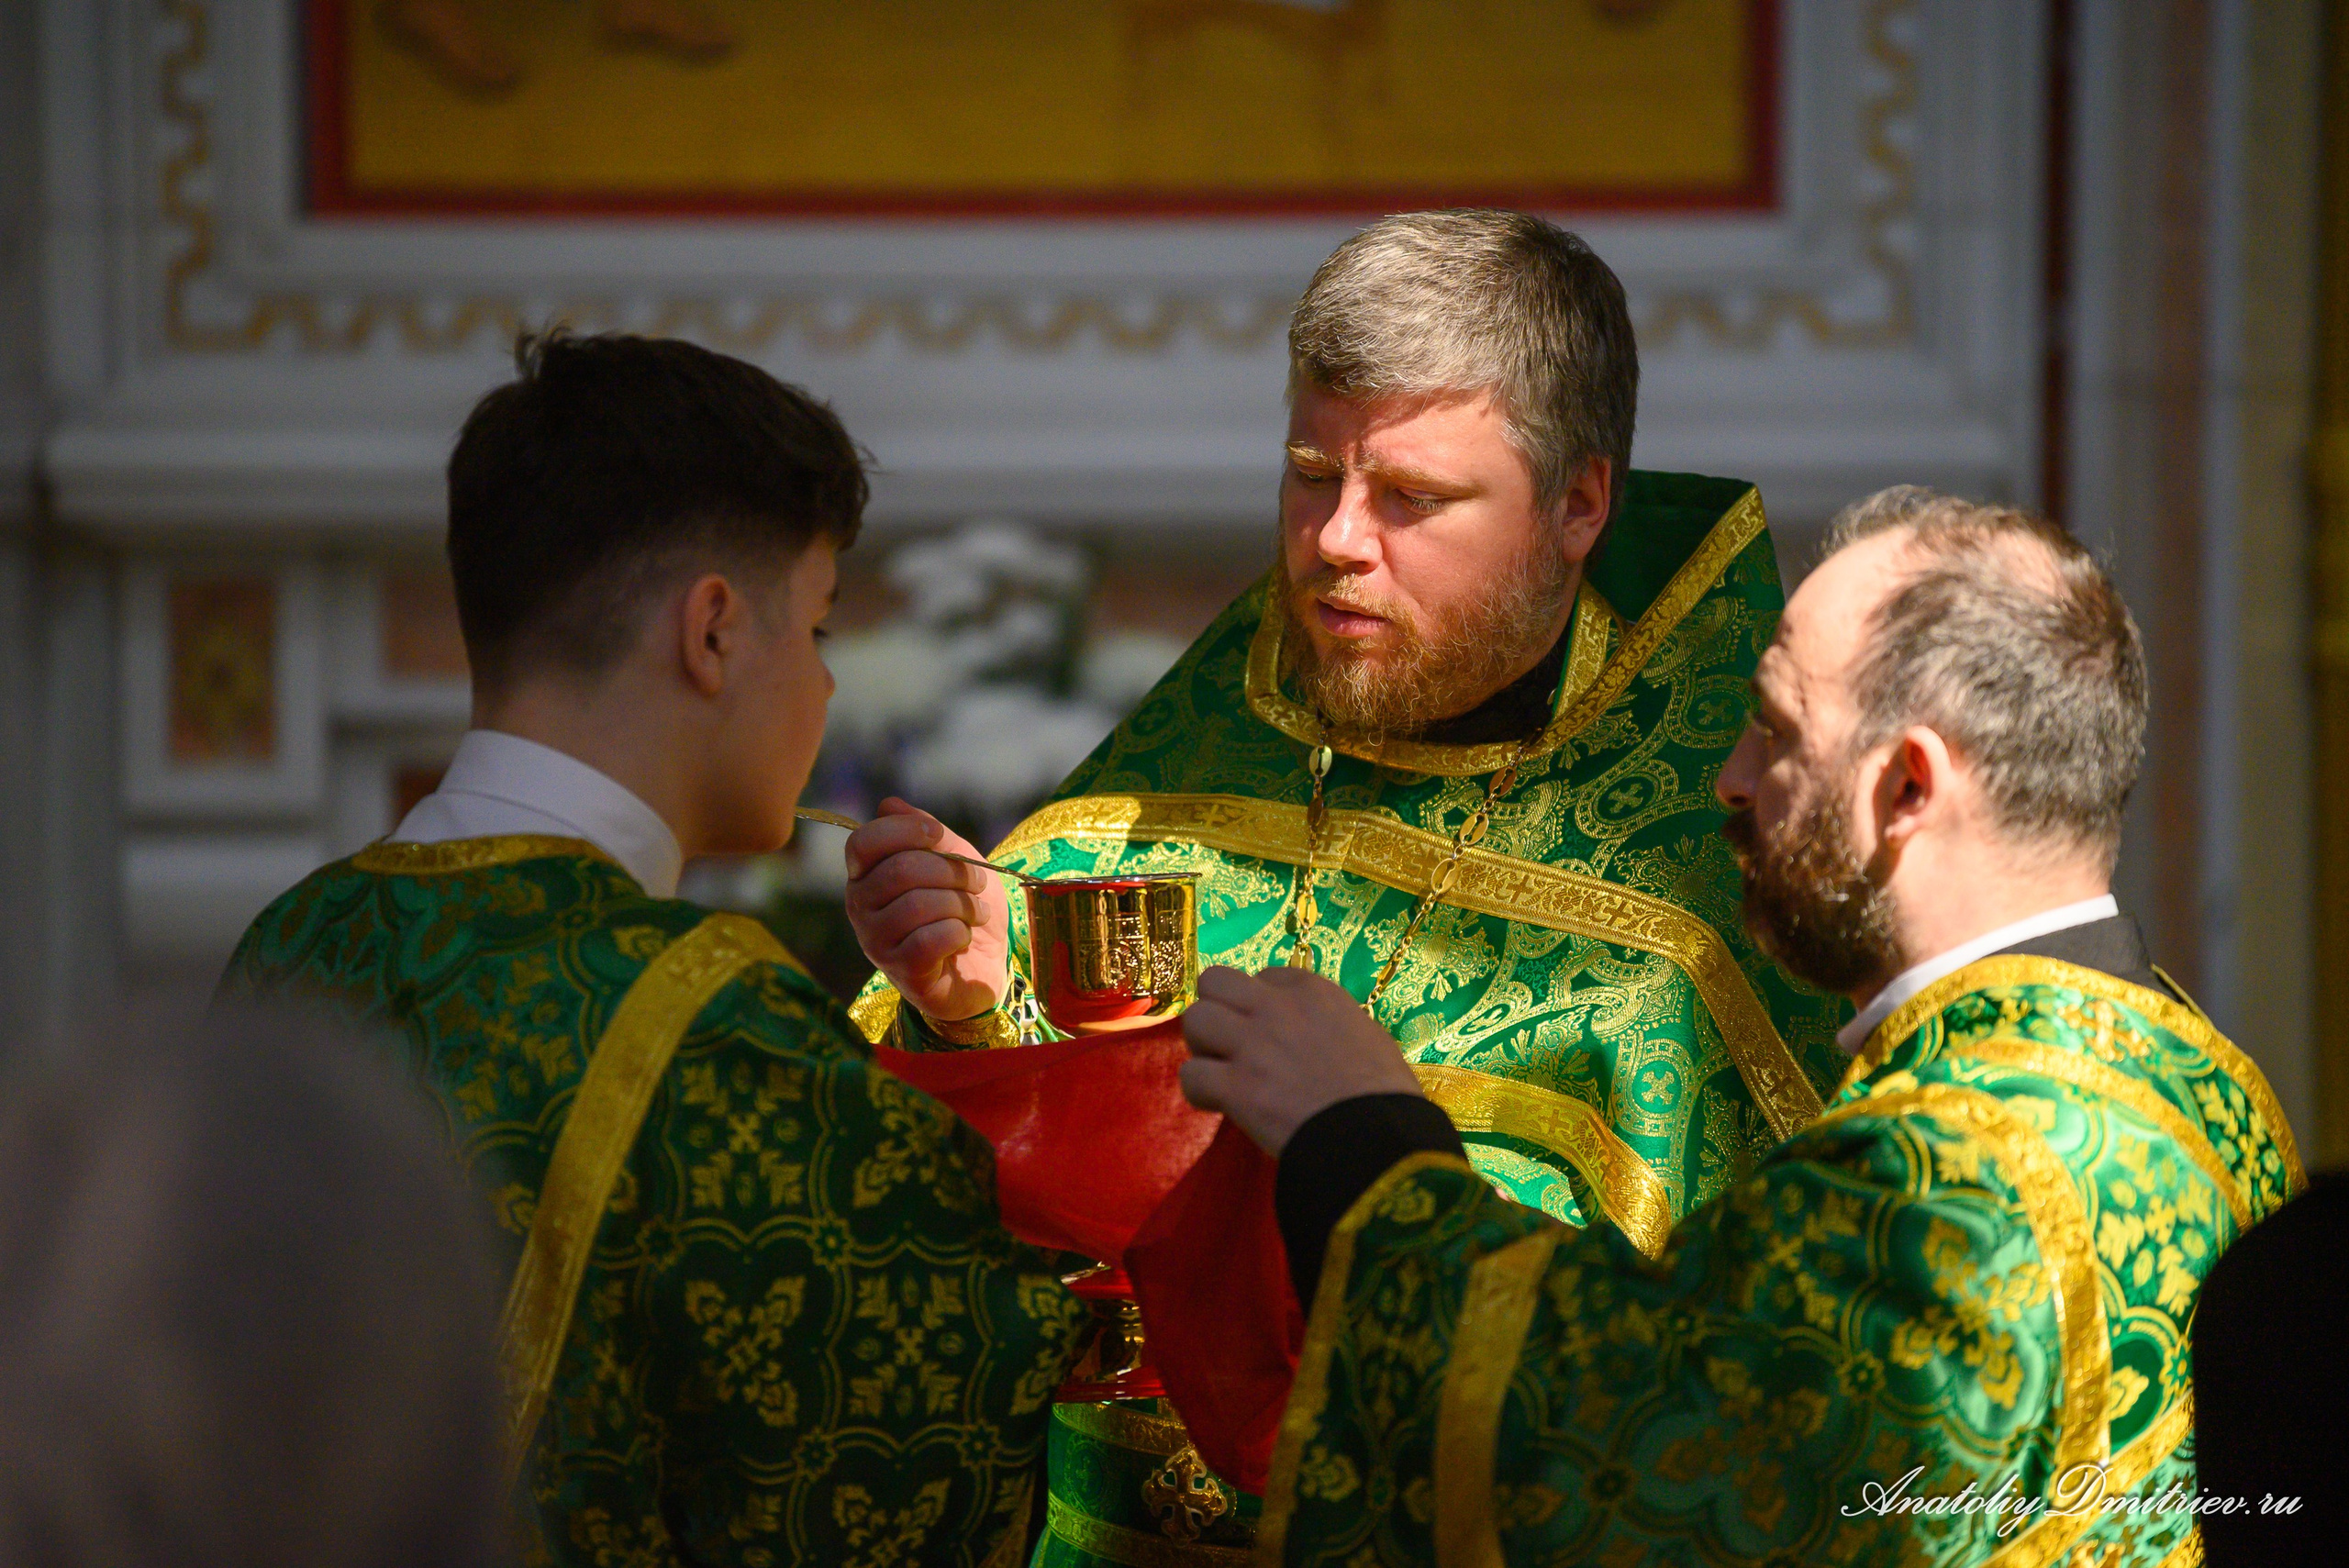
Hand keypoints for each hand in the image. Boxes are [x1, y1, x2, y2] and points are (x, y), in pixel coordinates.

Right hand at [843, 798, 1010, 1023]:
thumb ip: (925, 832)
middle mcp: (861, 908)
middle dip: (952, 872)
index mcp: (867, 875)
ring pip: (919, 906)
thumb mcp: (953, 859)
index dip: (903, 831)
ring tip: (975, 913)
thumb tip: (888, 804)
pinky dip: (959, 933)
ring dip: (962, 905)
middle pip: (901, 871)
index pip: (863, 842)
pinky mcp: (902, 972)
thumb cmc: (962, 906)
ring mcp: (877, 943)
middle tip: (976, 884)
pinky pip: (931, 940)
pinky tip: (963, 938)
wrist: (986, 962)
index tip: (938, 836)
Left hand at [1178, 965, 1421, 1155]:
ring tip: (1220, 1069)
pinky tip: (1217, 1103)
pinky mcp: (1235, 1086)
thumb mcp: (1368, 1037)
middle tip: (1229, 1040)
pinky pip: (1191, 1075)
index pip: (1266, 975)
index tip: (1268, 1027)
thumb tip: (1317, 1037)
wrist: (1377, 1137)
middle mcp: (1276, 1008)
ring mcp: (1252, 1045)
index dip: (1260, 1002)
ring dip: (1202, 1046)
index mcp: (1315, 992)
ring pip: (1195, 1019)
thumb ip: (1332, 1024)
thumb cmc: (1386, 1094)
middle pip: (1215, 981)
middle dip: (1216, 1008)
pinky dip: (1199, 1090)